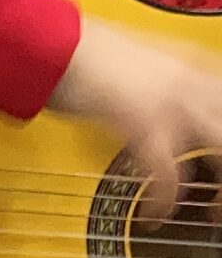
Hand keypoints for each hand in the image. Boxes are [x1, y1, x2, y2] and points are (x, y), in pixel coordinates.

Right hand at [48, 17, 221, 218]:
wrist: (53, 43)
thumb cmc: (79, 49)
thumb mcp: (137, 61)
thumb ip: (161, 84)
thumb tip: (163, 106)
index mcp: (194, 67)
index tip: (215, 164)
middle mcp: (193, 83)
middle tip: (218, 201)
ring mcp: (173, 104)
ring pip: (221, 151)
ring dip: (218, 190)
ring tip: (209, 213)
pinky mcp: (145, 124)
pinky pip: (168, 174)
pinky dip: (164, 200)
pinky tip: (155, 214)